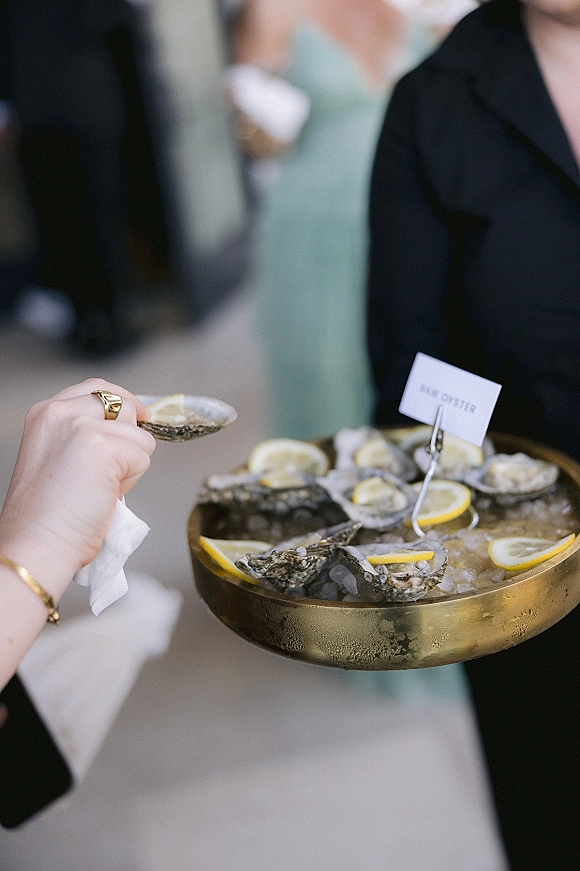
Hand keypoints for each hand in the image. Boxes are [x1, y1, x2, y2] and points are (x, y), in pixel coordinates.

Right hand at [0, 379, 155, 582]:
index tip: (140, 416)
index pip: (98, 388)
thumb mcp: (59, 456)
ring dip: (130, 466)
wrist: (38, 542)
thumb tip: (131, 428)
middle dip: (127, 441)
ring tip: (100, 488)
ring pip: (139, 437)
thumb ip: (85, 434)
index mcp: (46, 413)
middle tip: (105, 475)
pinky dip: (132, 481)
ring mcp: (82, 427)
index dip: (124, 402)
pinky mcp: (103, 447)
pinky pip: (142, 457)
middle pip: (125, 407)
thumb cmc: (48, 514)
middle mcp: (61, 412)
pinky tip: (105, 494)